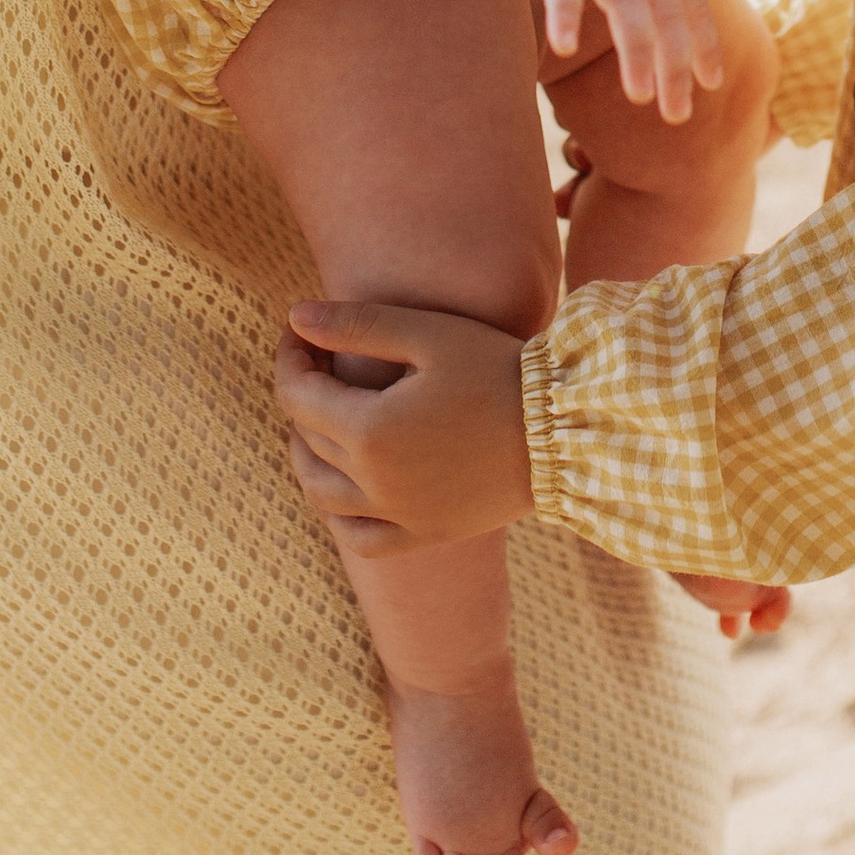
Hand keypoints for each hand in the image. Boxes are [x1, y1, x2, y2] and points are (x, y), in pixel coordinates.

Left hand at [278, 300, 536, 550]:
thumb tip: (295, 316)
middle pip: (306, 437)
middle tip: (318, 354)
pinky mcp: (425, 534)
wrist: (565, 429)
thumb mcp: (429, 334)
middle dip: (301, 390)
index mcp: (371, 430)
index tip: (300, 329)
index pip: (295, 394)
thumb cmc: (497, 369)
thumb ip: (357, 324)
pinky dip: (339, 513)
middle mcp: (375, 483)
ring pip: (320, 493)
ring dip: (306, 451)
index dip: (289, 356)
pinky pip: (360, 537)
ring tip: (321, 416)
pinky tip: (346, 482)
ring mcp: (399, 515)